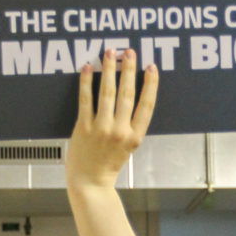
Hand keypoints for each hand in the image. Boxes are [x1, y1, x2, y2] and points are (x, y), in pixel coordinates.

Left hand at [66, 49, 158, 189]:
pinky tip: (88, 68)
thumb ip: (131, 126)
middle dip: (129, 70)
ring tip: (110, 53)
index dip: (150, 84)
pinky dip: (87, 82)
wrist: (89, 183)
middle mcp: (120, 131)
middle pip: (127, 94)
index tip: (151, 67)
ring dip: (110, 69)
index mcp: (135, 136)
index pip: (147, 105)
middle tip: (130, 52)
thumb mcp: (128, 148)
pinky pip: (85, 99)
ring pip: (107, 92)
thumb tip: (133, 98)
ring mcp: (101, 128)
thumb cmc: (108, 165)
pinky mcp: (83, 127)